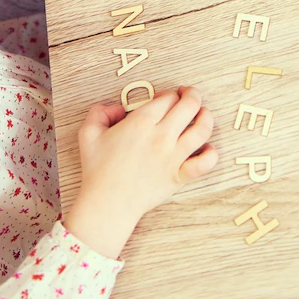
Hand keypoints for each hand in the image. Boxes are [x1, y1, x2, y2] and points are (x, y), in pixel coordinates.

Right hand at [63, 87, 216, 258]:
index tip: (165, 99)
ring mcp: (173, 156)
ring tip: (202, 114)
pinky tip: (206, 148)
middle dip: (191, 95)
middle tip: (188, 96)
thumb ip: (100, 112)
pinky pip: (205, 163)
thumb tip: (117, 108)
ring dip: (206, 116)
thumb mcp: (88, 133)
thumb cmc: (97, 170)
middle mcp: (161, 136)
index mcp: (141, 122)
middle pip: (190, 105)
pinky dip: (211, 153)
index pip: (168, 97)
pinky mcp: (179, 176)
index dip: (169, 94)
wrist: (106, 204)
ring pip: (203, 129)